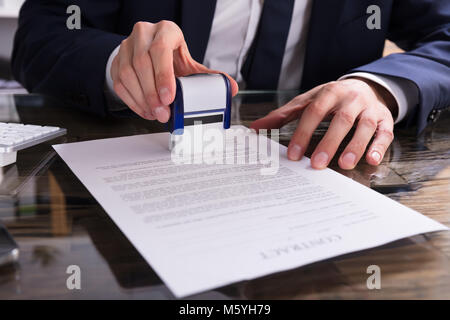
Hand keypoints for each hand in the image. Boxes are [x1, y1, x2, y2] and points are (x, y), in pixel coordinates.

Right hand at [111, 21, 238, 121]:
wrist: (152, 54)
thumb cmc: (173, 58)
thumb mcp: (190, 64)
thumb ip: (208, 76)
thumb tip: (232, 87)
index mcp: (166, 31)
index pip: (160, 50)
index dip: (163, 76)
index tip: (169, 98)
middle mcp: (143, 34)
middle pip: (142, 64)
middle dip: (153, 94)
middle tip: (163, 113)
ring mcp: (126, 47)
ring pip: (128, 74)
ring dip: (142, 99)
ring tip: (155, 114)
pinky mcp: (116, 61)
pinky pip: (119, 83)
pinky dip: (132, 101)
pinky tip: (145, 110)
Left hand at [251, 78, 396, 169]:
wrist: (365, 86)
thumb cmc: (331, 98)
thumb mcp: (308, 101)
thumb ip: (283, 115)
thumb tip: (255, 129)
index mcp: (329, 92)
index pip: (314, 112)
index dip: (303, 133)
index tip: (293, 154)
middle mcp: (351, 99)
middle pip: (341, 120)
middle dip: (329, 142)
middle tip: (317, 164)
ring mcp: (370, 108)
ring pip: (365, 126)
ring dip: (356, 146)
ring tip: (345, 165)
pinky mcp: (385, 119)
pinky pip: (385, 133)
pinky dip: (379, 147)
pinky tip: (371, 160)